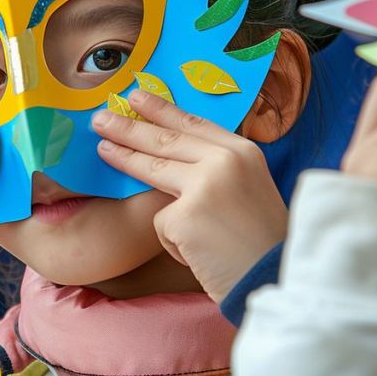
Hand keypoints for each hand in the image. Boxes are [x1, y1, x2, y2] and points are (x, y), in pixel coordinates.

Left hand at [93, 90, 286, 303]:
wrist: (274, 279)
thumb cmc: (261, 243)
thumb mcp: (249, 189)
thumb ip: (219, 168)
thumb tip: (176, 155)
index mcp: (243, 151)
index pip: (193, 123)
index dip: (161, 109)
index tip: (136, 96)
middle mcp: (224, 161)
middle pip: (166, 139)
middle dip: (129, 126)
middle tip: (102, 117)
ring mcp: (204, 185)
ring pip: (153, 168)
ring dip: (123, 157)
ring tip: (102, 148)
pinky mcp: (184, 216)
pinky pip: (161, 223)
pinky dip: (173, 241)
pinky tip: (195, 253)